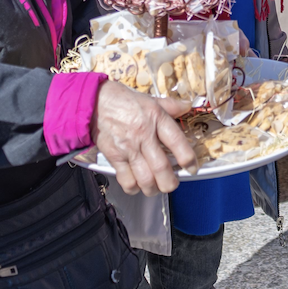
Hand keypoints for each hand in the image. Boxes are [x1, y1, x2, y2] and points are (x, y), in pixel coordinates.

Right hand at [92, 80, 196, 195]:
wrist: (96, 102)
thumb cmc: (124, 101)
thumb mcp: (151, 99)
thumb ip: (171, 106)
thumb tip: (188, 106)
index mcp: (156, 118)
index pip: (177, 141)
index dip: (188, 159)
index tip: (192, 167)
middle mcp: (143, 134)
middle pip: (161, 167)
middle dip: (170, 183)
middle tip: (172, 184)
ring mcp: (128, 147)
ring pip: (145, 178)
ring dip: (153, 189)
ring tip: (156, 188)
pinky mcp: (114, 156)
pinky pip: (126, 180)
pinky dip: (134, 188)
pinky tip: (137, 185)